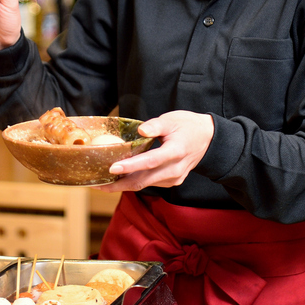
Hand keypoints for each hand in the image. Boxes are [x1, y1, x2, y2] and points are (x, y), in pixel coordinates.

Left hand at [98, 110, 214, 192]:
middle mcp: (174, 170)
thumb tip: (141, 129)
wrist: (209, 139)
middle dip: (117, 184)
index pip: (150, 161)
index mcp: (176, 152)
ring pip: (144, 185)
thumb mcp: (172, 119)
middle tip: (95, 183)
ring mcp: (174, 178)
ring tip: (101, 183)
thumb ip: (156, 125)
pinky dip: (133, 182)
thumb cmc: (188, 126)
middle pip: (143, 181)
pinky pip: (149, 184)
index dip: (131, 166)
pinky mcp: (171, 181)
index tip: (112, 169)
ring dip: (122, 185)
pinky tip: (118, 179)